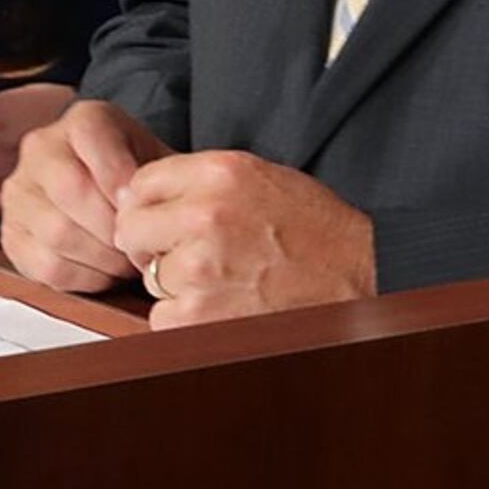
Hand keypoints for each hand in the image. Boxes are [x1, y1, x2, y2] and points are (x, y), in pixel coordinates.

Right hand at [2, 97, 169, 291]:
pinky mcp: (11, 235)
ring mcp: (19, 193)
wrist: (110, 188)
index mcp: (82, 121)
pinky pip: (44, 266)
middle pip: (71, 190)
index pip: (92, 139)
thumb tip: (152, 208)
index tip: (144, 207)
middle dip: (114, 226)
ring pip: (57, 233)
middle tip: (141, 244)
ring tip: (129, 261)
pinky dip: (83, 277)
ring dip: (102, 257)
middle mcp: (41, 150)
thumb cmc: (138, 173)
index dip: (119, 177)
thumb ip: (158, 174)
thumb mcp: (157, 156)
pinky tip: (106, 272)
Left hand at [113, 150, 374, 326]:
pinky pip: (161, 315)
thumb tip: (135, 198)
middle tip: (190, 252)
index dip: (151, 205)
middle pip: (130, 229)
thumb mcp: (262, 177)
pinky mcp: (196, 314)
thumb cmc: (315, 229)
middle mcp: (205, 214)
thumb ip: (201, 180)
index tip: (166, 219)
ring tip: (225, 277)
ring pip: (149, 275)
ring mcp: (198, 267)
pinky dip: (185, 316)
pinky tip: (224, 303)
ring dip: (175, 282)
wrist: (358, 275)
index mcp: (222, 172)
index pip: (141, 184)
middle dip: (152, 244)